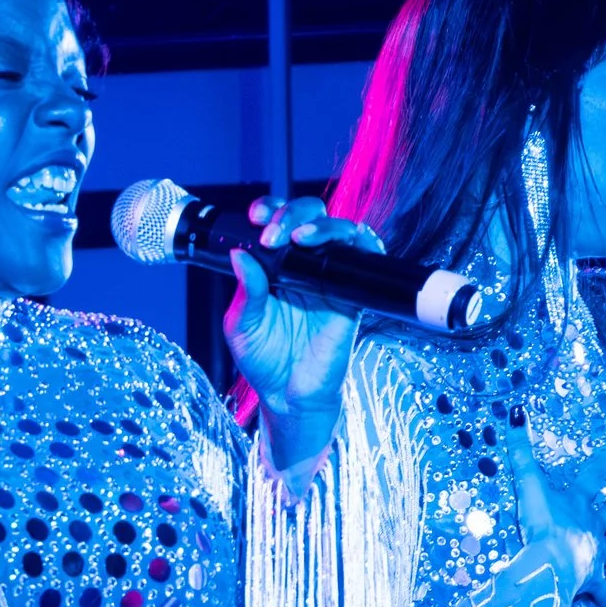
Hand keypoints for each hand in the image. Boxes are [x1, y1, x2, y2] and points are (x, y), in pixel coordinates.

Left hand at [223, 194, 363, 470]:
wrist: (290, 396)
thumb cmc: (264, 362)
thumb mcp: (242, 325)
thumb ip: (245, 291)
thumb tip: (239, 255)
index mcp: (275, 266)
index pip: (277, 222)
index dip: (271, 210)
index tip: (257, 217)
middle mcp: (304, 265)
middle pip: (310, 215)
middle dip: (293, 213)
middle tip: (274, 235)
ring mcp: (330, 277)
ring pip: (339, 230)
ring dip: (322, 224)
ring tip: (299, 238)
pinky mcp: (353, 294)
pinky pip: (366, 258)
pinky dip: (359, 241)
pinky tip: (336, 244)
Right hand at [507, 425, 605, 606]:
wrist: (550, 563)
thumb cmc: (541, 525)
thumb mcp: (528, 485)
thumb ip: (520, 453)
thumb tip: (516, 413)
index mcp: (579, 505)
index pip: (593, 477)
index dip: (604, 462)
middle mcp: (594, 528)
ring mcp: (597, 554)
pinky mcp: (592, 581)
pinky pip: (604, 595)